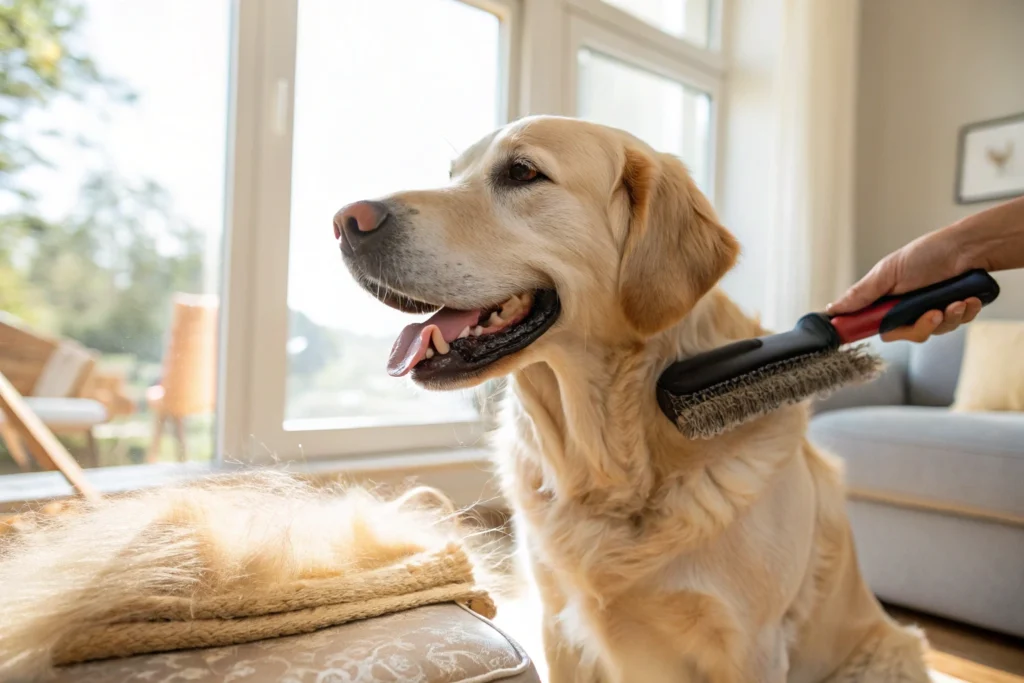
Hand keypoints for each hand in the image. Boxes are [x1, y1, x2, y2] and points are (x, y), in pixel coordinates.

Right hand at [826, 230, 982, 342]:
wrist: (969, 247)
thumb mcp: (887, 273)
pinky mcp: (955, 311)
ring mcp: (932, 309)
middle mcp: (908, 306)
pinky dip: (964, 313)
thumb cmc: (928, 253)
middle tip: (933, 314)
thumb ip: (861, 294)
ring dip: (948, 319)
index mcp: (887, 298)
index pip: (874, 325)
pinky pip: (957, 325)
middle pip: (906, 334)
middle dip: (922, 327)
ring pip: (934, 332)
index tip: (886, 326)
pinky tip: (968, 299)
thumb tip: (832, 309)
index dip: (877, 329)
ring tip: (956, 301)